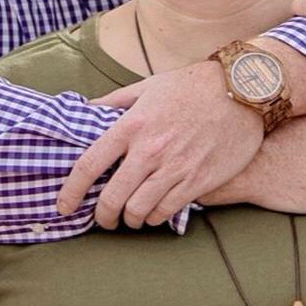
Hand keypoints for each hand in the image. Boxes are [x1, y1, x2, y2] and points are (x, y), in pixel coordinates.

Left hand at [55, 61, 262, 229]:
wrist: (242, 90)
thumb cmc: (192, 86)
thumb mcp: (148, 86)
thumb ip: (113, 102)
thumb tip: (85, 111)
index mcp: (132, 125)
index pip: (89, 165)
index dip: (71, 191)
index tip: (63, 206)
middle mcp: (150, 150)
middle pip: (112, 198)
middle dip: (102, 216)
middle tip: (103, 219)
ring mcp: (174, 167)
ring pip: (138, 211)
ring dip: (130, 219)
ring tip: (130, 217)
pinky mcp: (198, 180)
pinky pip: (166, 211)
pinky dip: (155, 217)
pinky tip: (155, 212)